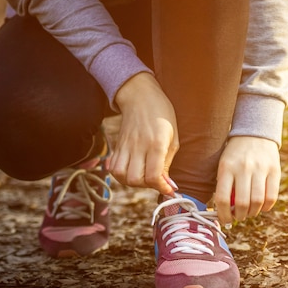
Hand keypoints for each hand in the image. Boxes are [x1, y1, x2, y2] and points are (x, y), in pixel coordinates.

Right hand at [110, 72, 178, 194]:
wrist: (140, 97)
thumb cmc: (162, 115)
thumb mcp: (173, 138)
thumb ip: (168, 163)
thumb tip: (167, 184)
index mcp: (156, 144)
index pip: (154, 176)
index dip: (162, 188)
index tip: (168, 189)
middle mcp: (138, 146)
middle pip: (135, 179)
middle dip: (147, 186)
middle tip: (155, 180)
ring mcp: (125, 146)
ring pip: (121, 176)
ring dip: (132, 181)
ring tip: (142, 176)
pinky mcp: (117, 146)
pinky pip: (113, 168)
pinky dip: (121, 175)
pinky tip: (131, 171)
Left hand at [215, 136, 280, 224]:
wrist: (253, 134)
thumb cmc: (234, 155)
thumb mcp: (223, 166)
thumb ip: (223, 185)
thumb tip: (224, 212)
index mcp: (226, 168)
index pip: (223, 198)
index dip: (223, 214)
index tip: (225, 220)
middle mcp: (243, 168)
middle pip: (242, 202)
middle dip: (239, 216)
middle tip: (238, 217)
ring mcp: (260, 169)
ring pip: (258, 201)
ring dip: (253, 213)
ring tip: (249, 213)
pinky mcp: (274, 170)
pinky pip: (272, 196)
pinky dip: (267, 207)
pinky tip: (261, 207)